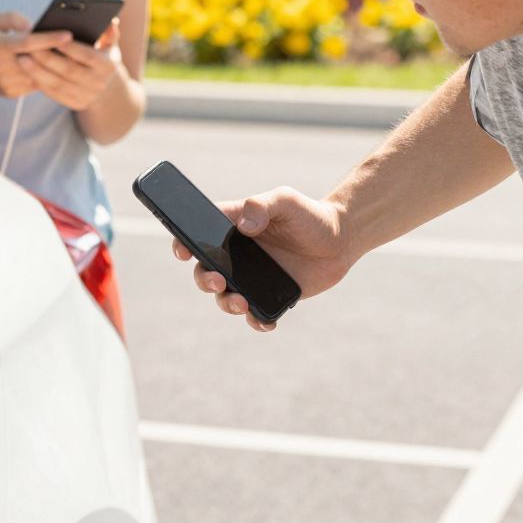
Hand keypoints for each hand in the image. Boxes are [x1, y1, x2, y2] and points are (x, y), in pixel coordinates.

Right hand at [0, 12, 76, 100]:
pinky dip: (46, 76)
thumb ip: (13, 18)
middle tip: (78, 45)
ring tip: (71, 56)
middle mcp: (1, 66)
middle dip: (58, 53)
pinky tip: (56, 68)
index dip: (49, 39)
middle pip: (37, 60)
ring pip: (39, 75)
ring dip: (55, 67)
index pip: (27, 42)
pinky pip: (35, 84)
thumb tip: (32, 25)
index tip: (68, 34)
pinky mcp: (12, 93)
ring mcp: (7, 82)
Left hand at [19, 17, 124, 111]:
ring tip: (22, 58)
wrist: (107, 88)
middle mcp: (99, 83)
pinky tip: (27, 72)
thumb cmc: (102, 57)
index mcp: (108, 66)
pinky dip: (40, 83)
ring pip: (58, 84)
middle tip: (28, 47)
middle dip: (47, 58)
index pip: (87, 55)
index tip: (50, 37)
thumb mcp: (110, 44)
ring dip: (38, 72)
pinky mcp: (76, 104)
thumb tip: (110, 21)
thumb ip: (108, 32)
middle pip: (69, 70)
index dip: (69, 47)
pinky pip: (54, 94)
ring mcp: (88, 96)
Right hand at [172, 186, 351, 331]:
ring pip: (225, 296)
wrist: (340, 241)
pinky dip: (256, 321)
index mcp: (233, 228)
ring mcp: (251, 277)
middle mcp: (236, 255)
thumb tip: (243, 227)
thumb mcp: (286, 200)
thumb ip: (262, 205)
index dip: (184, 242)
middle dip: (204, 279)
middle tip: (218, 281)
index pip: (199, 233)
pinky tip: (265, 322)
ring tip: (241, 303)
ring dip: (226, 303)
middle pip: (206, 270)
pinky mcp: (269, 296)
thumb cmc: (308, 215)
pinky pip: (254, 314)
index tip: (182, 251)